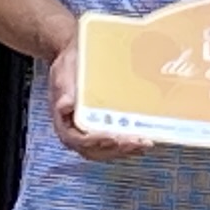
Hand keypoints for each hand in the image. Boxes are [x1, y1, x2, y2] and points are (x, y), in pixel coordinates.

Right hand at [44, 37, 149, 163]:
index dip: (96, 142)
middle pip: (96, 150)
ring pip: (107, 150)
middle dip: (118, 149)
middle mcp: (76, 132)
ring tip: (145, 143)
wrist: (75, 58)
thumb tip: (65, 105)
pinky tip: (144, 140)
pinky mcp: (101, 130)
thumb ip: (64, 91)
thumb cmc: (69, 65)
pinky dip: (128, 144)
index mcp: (63, 122)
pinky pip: (114, 143)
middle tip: (138, 142)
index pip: (78, 140)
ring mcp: (89, 133)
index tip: (113, 139)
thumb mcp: (63, 73)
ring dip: (126, 150)